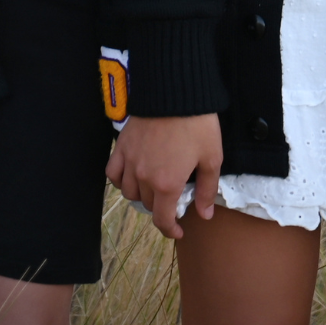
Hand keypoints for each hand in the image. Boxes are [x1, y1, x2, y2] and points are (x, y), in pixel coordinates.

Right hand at [106, 113, 221, 239]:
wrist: (176, 93)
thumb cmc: (197, 124)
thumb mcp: (212, 157)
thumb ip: (207, 189)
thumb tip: (205, 215)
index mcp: (167, 184)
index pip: (163, 219)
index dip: (171, 230)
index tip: (178, 231)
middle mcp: (143, 178)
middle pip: (148, 205)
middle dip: (162, 207)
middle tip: (174, 197)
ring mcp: (130, 163)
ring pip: (129, 192)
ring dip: (142, 195)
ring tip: (155, 187)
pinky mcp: (121, 148)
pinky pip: (113, 174)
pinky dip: (120, 180)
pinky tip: (131, 176)